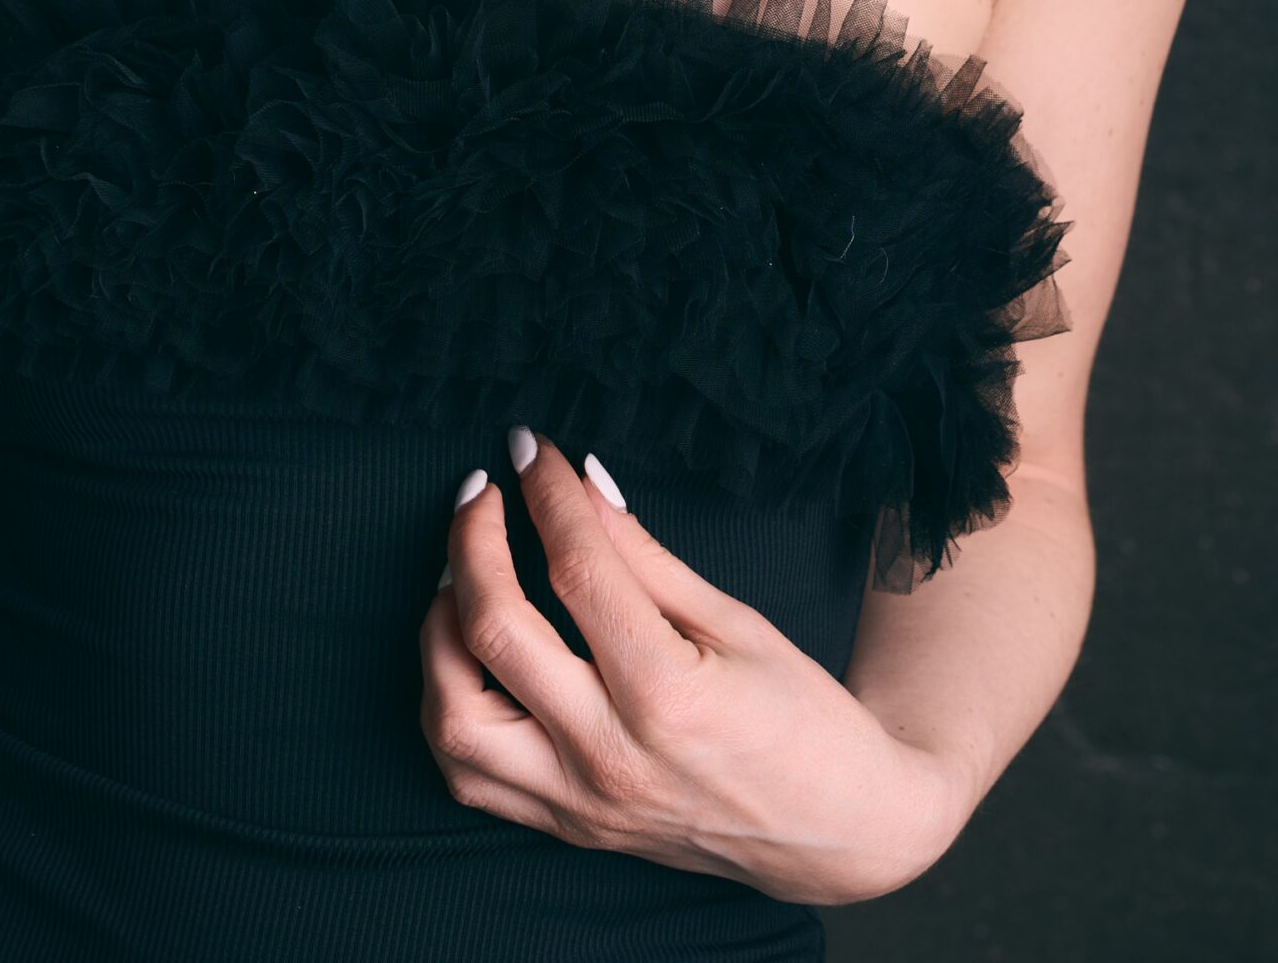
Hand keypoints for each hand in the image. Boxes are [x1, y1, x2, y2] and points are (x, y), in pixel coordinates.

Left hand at [419, 429, 964, 906]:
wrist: (839, 830)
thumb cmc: (801, 718)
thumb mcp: (736, 621)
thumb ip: (645, 557)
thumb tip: (580, 482)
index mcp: (666, 695)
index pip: (575, 569)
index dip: (544, 493)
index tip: (529, 447)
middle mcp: (609, 757)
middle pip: (494, 635)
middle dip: (471, 544)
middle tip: (480, 493)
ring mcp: (581, 804)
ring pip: (454, 720)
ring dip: (438, 634)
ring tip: (460, 575)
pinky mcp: (567, 829)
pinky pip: (469, 775)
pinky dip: (448, 706)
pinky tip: (466, 654)